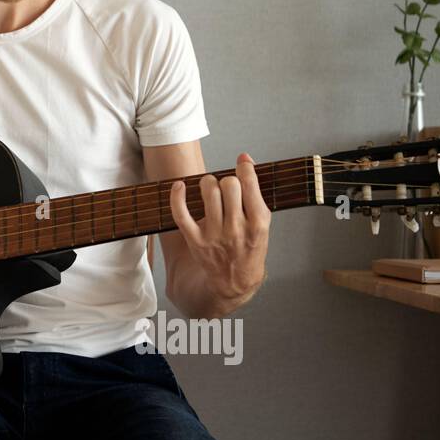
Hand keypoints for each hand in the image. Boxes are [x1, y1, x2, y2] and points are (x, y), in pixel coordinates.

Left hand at [168, 153, 270, 310]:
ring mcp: (215, 235)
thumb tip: (245, 158)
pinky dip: (177, 195)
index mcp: (258, 223)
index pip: (249, 184)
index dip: (244, 168)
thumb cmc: (249, 247)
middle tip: (226, 187)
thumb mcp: (263, 223)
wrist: (234, 282)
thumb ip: (255, 191)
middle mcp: (236, 229)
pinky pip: (180, 212)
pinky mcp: (195, 240)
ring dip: (207, 182)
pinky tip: (179, 186)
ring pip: (208, 192)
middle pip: (228, 184)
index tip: (241, 165)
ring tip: (210, 187)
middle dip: (227, 179)